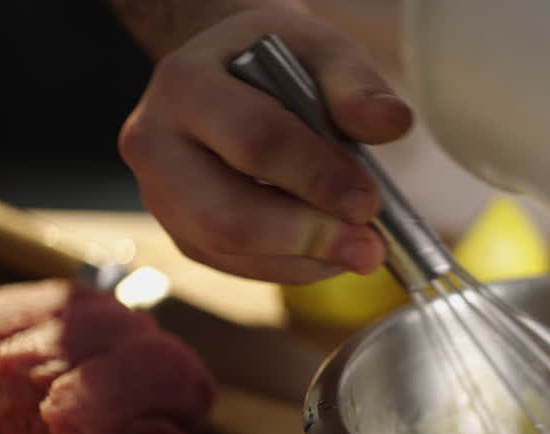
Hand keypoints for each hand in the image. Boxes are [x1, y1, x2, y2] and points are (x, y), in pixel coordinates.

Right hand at [117, 6, 411, 282]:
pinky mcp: (182, 231)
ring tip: (362, 250)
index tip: (369, 201)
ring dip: (305, 260)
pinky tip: (331, 252)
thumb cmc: (278, 61)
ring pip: (227, 249)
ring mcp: (161, 194)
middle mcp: (156, 142)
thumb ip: (355, 84)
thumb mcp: (319, 50)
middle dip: (308, 237)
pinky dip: (293, 268)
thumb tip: (392, 123)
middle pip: (226, 214)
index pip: (253, 140)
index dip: (317, 177)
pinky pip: (236, 267)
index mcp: (186, 83)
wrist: (232, 72)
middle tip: (371, 247)